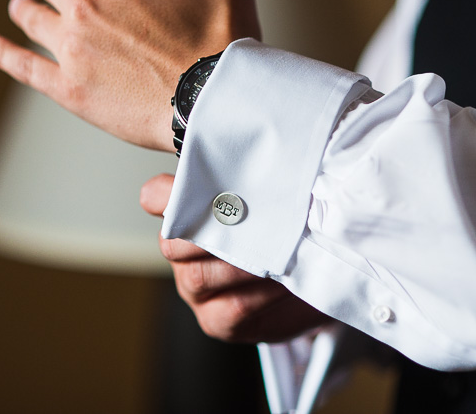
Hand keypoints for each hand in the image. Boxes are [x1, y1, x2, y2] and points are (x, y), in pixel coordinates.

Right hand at [141, 174, 328, 342]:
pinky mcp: (217, 321)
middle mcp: (185, 253)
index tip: (193, 183)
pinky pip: (231, 309)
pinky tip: (284, 281)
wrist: (319, 276)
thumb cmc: (293, 229)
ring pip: (197, 277)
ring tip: (277, 253)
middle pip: (171, 242)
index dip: (167, 192)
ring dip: (240, 266)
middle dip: (212, 232)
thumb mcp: (277, 195)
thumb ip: (257, 180)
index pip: (157, 198)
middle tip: (252, 220)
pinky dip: (262, 294)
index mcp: (189, 214)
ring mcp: (197, 289)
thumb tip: (260, 155)